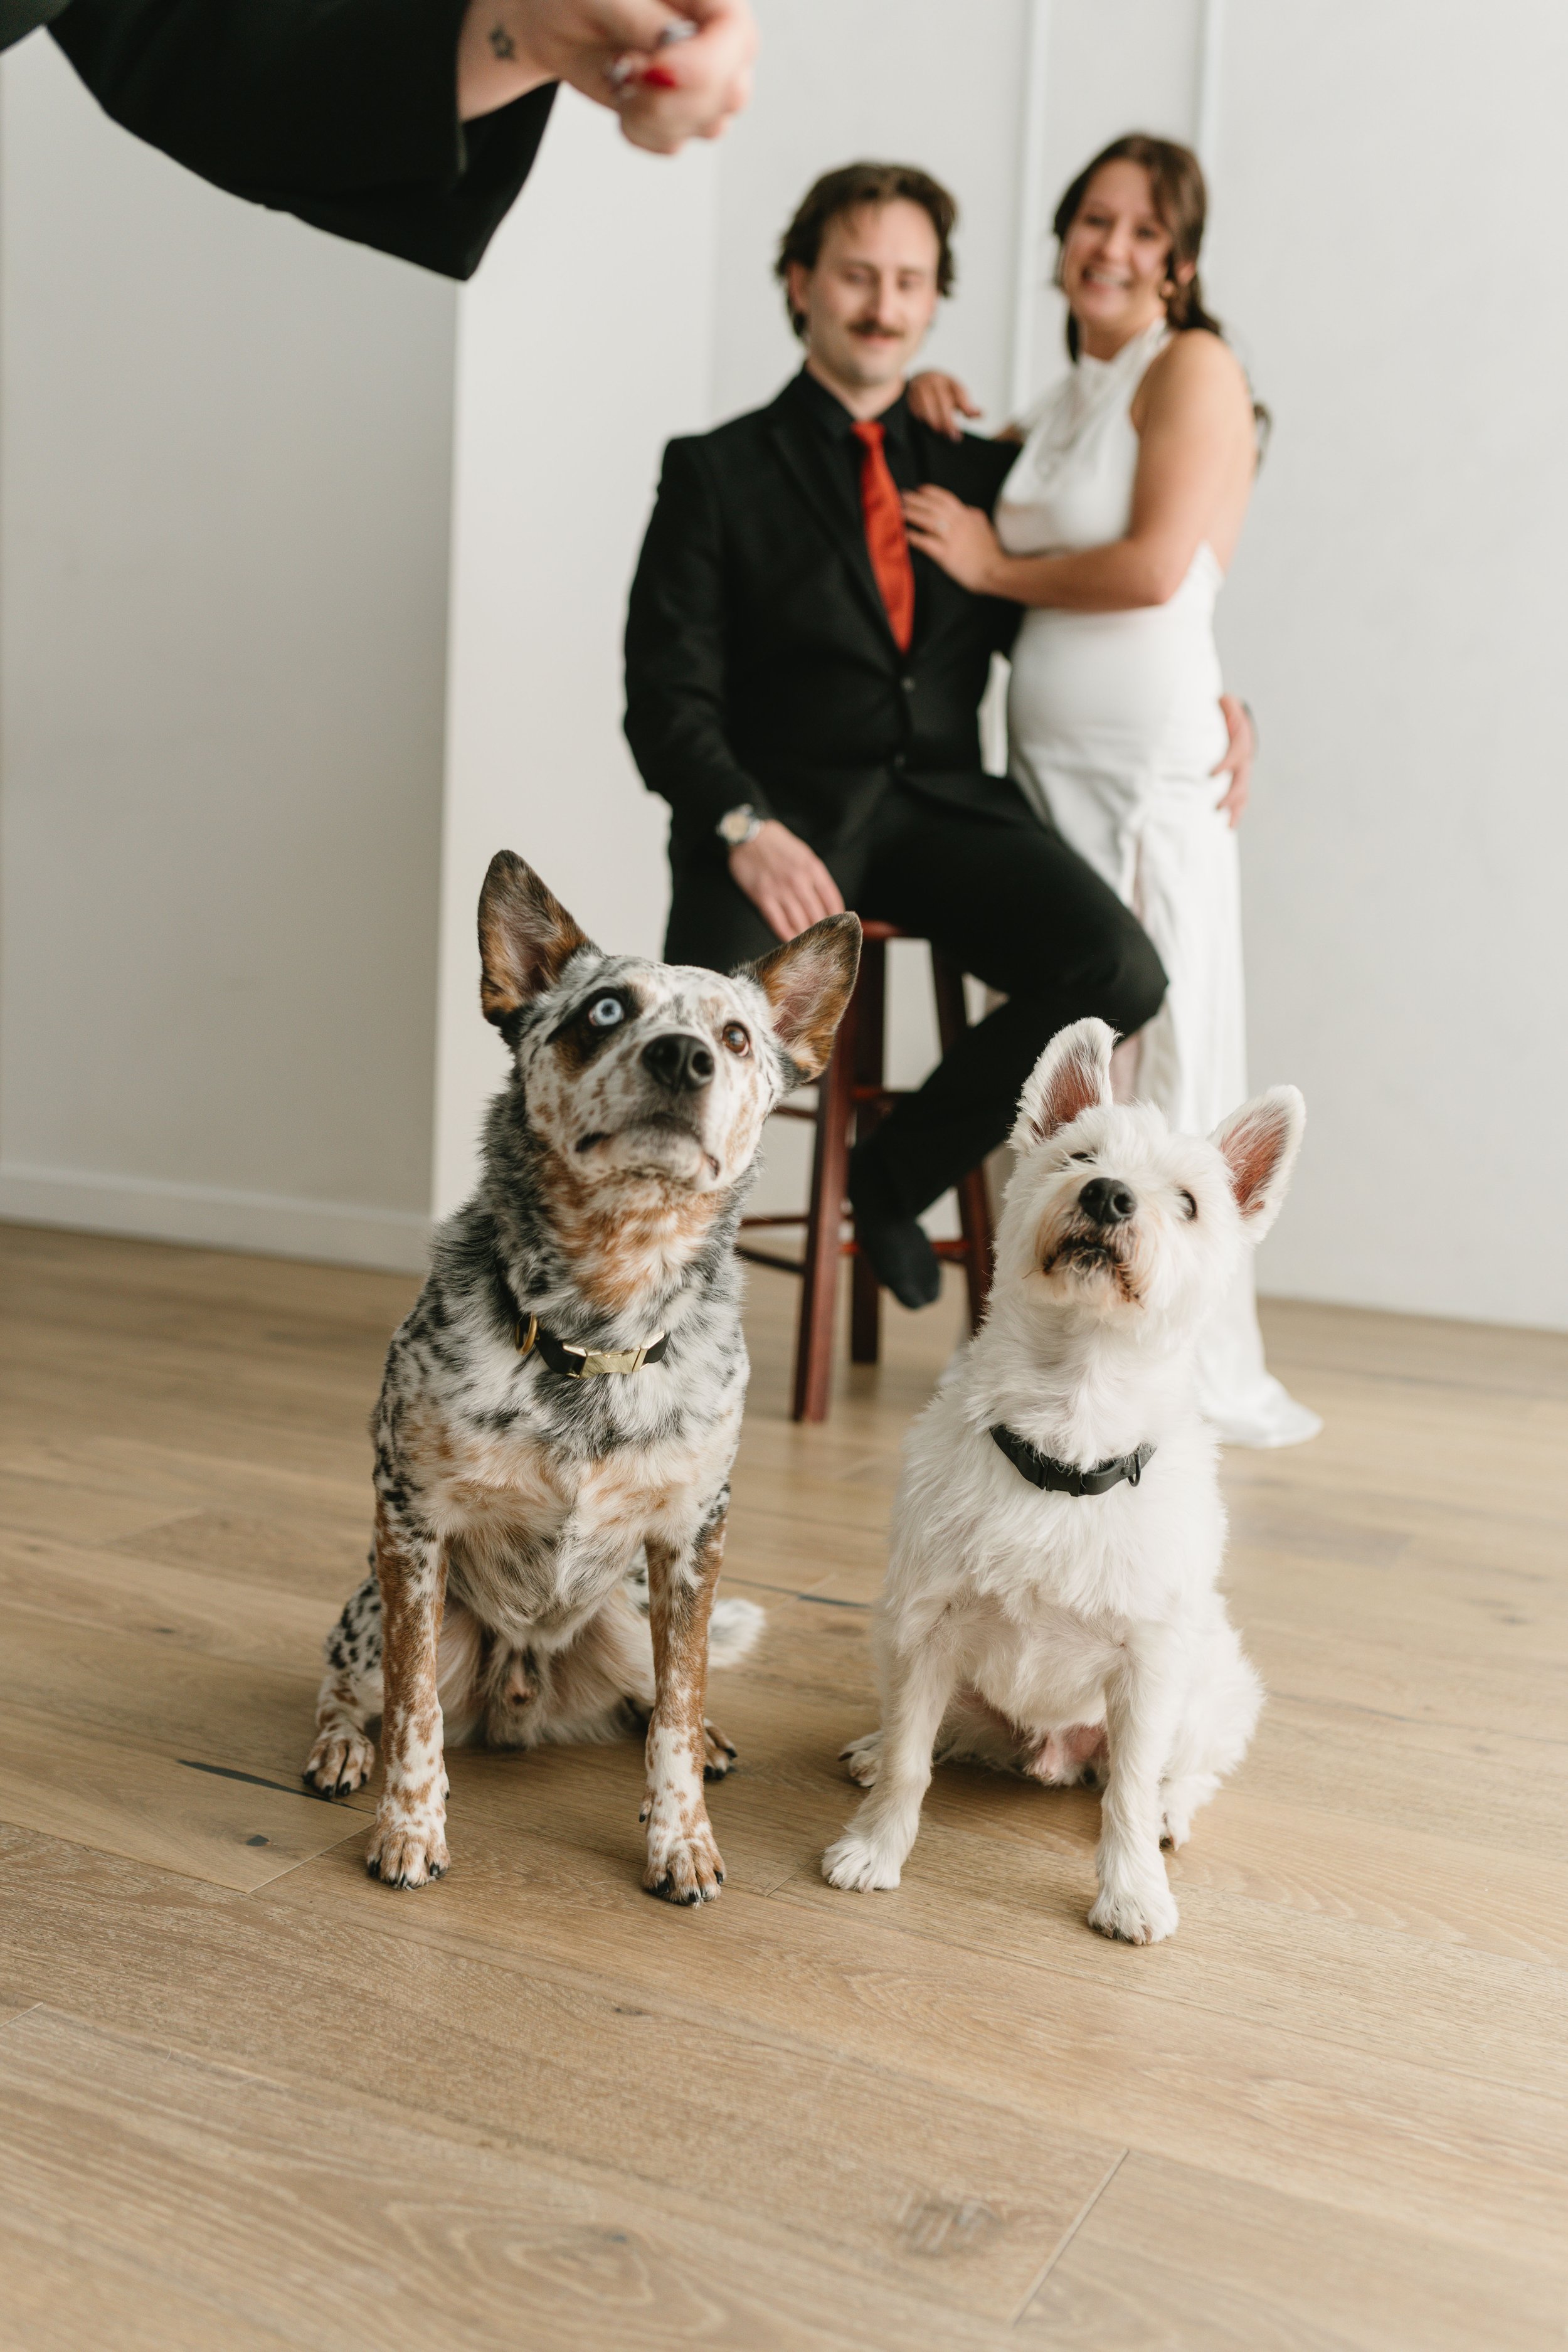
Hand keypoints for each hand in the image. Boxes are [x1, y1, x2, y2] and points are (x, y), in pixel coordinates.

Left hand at [459, 0, 754, 149]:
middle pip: (731, 94)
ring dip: (653, 116)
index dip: (703, 66)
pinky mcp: (680, 114)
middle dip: (673, 99)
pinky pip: (674, 144)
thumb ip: (644, 23)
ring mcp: (704, 84)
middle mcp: (716, 43)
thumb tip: (671, 55)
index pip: (736, 37)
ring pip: (708, 127)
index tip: (652, 70)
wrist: (555, 17)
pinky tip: (622, 96)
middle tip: (625, 67)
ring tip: (619, 76)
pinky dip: (640, 131)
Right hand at [729, 821, 843, 941]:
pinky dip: (787, 935)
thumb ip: (816, 874)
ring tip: (809, 943)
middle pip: (817, 915)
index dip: (837, 916)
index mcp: (812, 868)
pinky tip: (791, 941)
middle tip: (824, 940)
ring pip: (799, 922)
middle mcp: (799, 880)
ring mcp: (781, 891)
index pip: (832, 899)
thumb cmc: (778, 845)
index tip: (838, 926)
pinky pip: (779, 923)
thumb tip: (826, 900)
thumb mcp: (804, 853)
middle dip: (822, 930)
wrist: (748, 836)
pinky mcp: (763, 898)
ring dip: (805, 935)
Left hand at [902, 485, 1003, 593]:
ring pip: (928, 521)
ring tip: (898, 512)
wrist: (995, 570)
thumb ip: (976, 516)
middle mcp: (958, 523)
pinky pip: (926, 543)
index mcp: (966, 516)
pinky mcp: (946, 554)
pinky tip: (904, 534)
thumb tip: (968, 508)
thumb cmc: (990, 552)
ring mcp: (951, 538)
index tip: (918, 488)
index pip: (946, 498)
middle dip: (915, 500)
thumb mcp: (985, 527)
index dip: (931, 492)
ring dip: (912, 515)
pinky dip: (914, 537)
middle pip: (933, 507)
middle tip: (901, 496)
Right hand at [907, 371, 981, 441]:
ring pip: (927, 403)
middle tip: (954, 435)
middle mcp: (934, 380)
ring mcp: (920, 386)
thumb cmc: (939, 392)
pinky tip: (927, 426)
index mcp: (947, 380)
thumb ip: (966, 406)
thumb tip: (982, 414)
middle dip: (948, 419)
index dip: (965, 403)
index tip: (970, 416)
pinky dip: (921, 417)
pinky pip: (915, 407)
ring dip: (934, 420)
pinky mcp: (909, 394)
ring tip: (941, 432)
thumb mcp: (954, 395)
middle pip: (943, 400)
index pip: (958, 390)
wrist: (917, 380)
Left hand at [1212, 692, 1254, 826]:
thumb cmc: (1221, 709)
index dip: (1226, 764)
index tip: (1211, 775)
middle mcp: (1244, 755)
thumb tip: (1221, 701)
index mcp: (1240, 738)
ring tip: (1228, 825)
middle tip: (1216, 807)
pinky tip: (1230, 824)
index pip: (1235, 753)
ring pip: (1243, 791)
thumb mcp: (1222, 703)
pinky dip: (1235, 810)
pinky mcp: (1238, 775)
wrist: (1231, 714)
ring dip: (1236, 808)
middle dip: (1231, 794)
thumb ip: (1223, 705)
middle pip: (1242, 778)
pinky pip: (1240, 795)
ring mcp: (1243, 767)